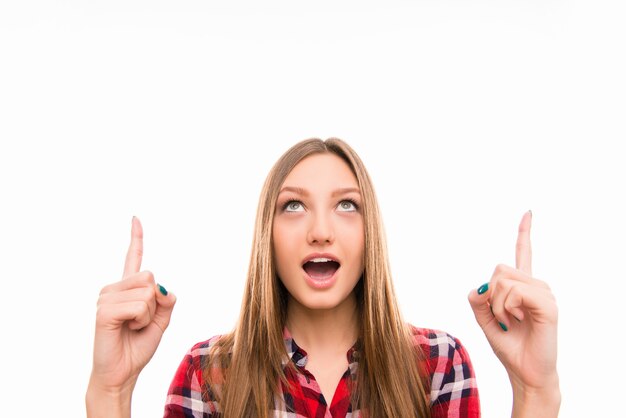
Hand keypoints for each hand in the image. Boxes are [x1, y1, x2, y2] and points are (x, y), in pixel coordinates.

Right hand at [87, 217, 175, 414]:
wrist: (122, 372)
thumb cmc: (138, 346)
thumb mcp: (161, 320)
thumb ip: (166, 300)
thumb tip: (160, 287)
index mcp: (127, 288)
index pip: (133, 257)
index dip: (136, 237)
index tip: (135, 218)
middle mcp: (114, 288)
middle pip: (150, 276)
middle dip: (155, 303)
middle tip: (140, 322)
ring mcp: (107, 297)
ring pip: (147, 292)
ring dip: (148, 315)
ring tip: (132, 327)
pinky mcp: (104, 310)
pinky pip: (139, 306)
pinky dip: (141, 320)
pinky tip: (127, 329)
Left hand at [468, 211, 559, 415]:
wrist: (526, 373)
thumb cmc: (510, 346)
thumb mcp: (485, 320)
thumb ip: (477, 300)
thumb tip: (480, 286)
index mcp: (523, 286)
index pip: (524, 254)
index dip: (524, 233)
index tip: (529, 212)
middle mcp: (536, 285)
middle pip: (498, 269)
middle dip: (490, 295)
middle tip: (503, 317)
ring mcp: (544, 293)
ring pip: (503, 280)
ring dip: (498, 305)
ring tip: (512, 321)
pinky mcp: (547, 304)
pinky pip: (514, 293)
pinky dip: (507, 308)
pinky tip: (519, 320)